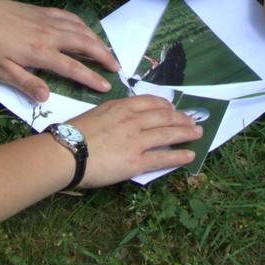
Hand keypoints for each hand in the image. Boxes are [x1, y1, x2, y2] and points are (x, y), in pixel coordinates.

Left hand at [0, 0, 118, 101]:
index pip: (73, 68)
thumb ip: (26, 83)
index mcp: (41, 53)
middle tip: (117, 68)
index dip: (91, 78)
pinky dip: (84, 25)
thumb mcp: (1, 71)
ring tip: (108, 52)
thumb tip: (47, 97)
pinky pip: (71, 17)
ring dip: (98, 41)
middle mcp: (51, 36)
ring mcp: (50, 21)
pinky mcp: (45, 11)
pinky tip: (87, 30)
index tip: (107, 86)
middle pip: (86, 45)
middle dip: (104, 56)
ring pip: (82, 29)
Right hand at [69, 95, 201, 186]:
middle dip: (181, 118)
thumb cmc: (74, 134)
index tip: (173, 108)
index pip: (151, 102)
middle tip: (192, 120)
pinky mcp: (136, 161)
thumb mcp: (96, 113)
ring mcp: (136, 141)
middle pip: (164, 117)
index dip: (166, 106)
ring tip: (197, 133)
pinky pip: (163, 158)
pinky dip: (179, 156)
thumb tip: (127, 117)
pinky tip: (189, 156)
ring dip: (186, 133)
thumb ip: (115, 113)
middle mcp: (133, 121)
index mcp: (121, 107)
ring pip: (168, 135)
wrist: (66, 152)